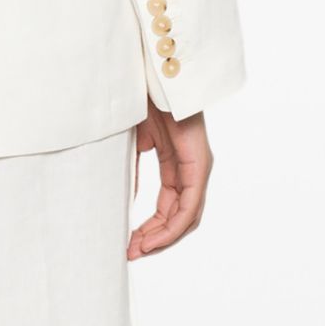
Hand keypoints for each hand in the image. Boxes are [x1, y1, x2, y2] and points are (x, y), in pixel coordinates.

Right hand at [127, 98, 212, 259]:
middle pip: (179, 218)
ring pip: (187, 218)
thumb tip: (125, 198)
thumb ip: (133, 168)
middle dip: (155, 239)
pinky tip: (151, 237)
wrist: (155, 73)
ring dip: (163, 239)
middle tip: (130, 253)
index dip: (150, 229)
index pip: (168, 207)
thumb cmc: (143, 98)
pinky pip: (190, 207)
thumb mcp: (134, 141)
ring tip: (137, 250)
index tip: (128, 242)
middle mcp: (192, 169)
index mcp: (177, 163)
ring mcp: (198, 167)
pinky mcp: (199, 164)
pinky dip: (171, 227)